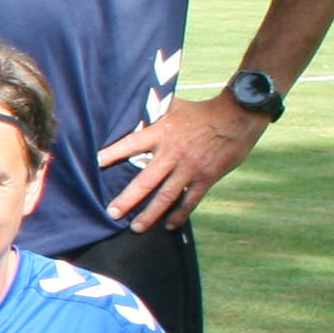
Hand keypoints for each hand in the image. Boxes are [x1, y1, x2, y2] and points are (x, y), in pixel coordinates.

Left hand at [96, 92, 269, 230]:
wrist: (237, 116)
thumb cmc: (203, 111)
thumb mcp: (175, 106)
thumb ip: (154, 110)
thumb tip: (135, 105)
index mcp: (162, 133)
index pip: (131, 144)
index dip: (113, 153)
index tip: (96, 163)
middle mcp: (172, 153)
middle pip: (145, 181)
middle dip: (127, 199)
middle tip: (112, 213)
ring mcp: (190, 168)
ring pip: (165, 196)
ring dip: (150, 214)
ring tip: (136, 227)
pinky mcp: (206, 178)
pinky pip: (190, 200)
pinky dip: (179, 214)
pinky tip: (169, 225)